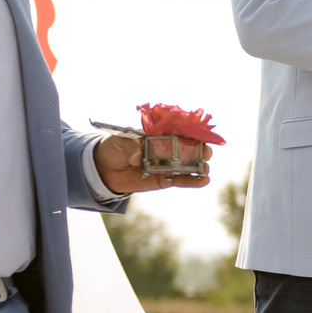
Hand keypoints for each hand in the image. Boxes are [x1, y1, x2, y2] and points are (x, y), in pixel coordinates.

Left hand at [96, 132, 211, 193]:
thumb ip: (130, 147)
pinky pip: (182, 180)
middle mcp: (166, 148)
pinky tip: (204, 181)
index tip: (201, 135)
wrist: (105, 169)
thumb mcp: (119, 142)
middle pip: (188, 147)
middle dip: (200, 150)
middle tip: (206, 153)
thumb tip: (138, 158)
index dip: (191, 132)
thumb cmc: (114, 148)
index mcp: (158, 134)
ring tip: (205, 169)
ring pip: (188, 165)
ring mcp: (167, 164)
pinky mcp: (165, 179)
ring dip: (200, 166)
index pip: (178, 130)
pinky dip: (193, 181)